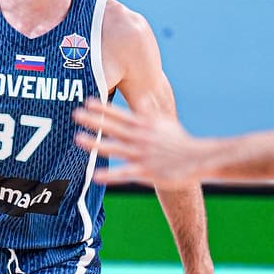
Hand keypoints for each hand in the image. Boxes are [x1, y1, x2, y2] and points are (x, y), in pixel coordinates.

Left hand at [74, 97, 211, 186]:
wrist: (198, 158)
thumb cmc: (180, 141)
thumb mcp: (164, 123)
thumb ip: (149, 112)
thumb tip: (141, 98)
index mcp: (145, 125)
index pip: (120, 115)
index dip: (104, 108)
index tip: (87, 101)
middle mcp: (141, 138)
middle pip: (113, 128)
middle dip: (94, 121)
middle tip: (75, 114)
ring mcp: (142, 155)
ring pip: (115, 148)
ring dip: (95, 144)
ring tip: (77, 139)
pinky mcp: (146, 171)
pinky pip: (125, 174)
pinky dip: (111, 175)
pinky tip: (96, 175)